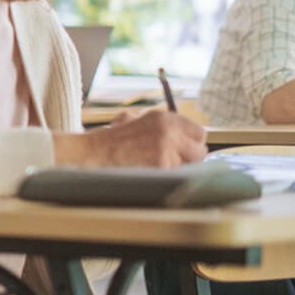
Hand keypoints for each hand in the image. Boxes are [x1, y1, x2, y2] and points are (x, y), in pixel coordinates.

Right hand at [57, 110, 206, 168]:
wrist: (94, 153)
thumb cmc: (110, 139)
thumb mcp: (134, 119)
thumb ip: (159, 123)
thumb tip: (180, 133)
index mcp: (165, 118)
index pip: (199, 132)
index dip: (192, 142)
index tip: (186, 148)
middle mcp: (170, 131)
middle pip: (200, 150)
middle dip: (190, 157)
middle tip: (176, 161)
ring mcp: (168, 150)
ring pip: (189, 166)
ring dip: (177, 168)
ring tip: (155, 166)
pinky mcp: (162, 167)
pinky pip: (175, 175)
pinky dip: (166, 176)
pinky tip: (149, 172)